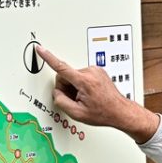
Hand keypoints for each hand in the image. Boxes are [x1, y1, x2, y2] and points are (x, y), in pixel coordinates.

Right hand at [35, 44, 160, 142]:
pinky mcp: (98, 71)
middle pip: (66, 75)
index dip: (48, 58)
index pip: (61, 67)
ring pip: (73, 76)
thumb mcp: (78, 113)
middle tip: (76, 100)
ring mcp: (96, 70)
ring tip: (85, 98)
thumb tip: (57, 93)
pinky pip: (82, 76)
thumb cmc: (104, 112)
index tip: (40, 49)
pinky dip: (82, 85)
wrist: (120, 111)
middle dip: (67, 88)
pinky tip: (89, 94)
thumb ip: (61, 101)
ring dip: (75, 87)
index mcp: (85, 81)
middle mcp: (91, 72)